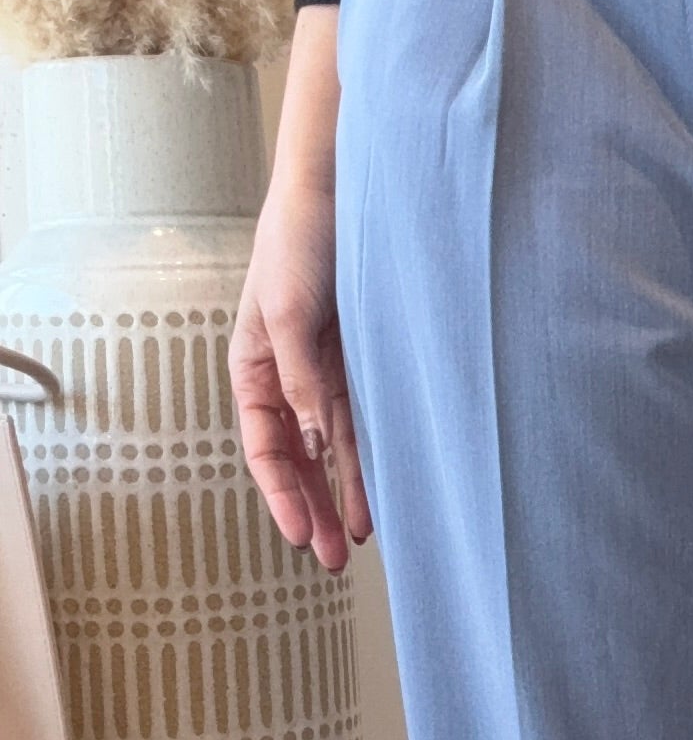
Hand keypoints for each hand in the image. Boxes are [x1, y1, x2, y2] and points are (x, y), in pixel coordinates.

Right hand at [229, 5, 371, 572]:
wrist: (346, 180)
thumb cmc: (304, 236)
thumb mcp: (291, 311)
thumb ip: (303, 380)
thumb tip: (315, 444)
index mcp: (255, 362)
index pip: (263, 444)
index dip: (281, 493)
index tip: (304, 537)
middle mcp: (292, 370)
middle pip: (300, 454)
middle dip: (316, 506)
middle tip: (337, 559)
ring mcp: (332, 363)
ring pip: (338, 442)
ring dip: (350, 487)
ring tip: (366, 536)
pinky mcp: (370, 351)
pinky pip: (372, 413)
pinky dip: (377, 449)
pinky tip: (391, 481)